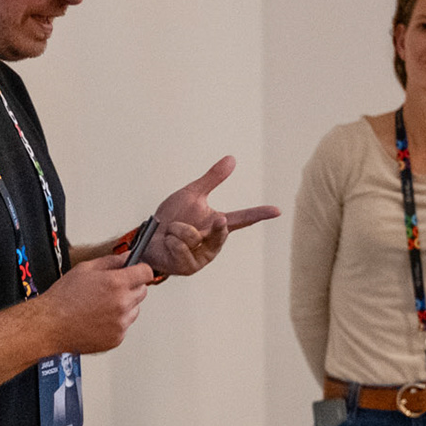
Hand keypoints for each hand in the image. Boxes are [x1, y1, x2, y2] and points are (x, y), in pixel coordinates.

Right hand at [37, 255, 154, 353]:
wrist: (51, 325)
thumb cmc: (63, 298)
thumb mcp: (85, 269)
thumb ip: (111, 261)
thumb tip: (127, 257)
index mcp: (116, 283)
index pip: (146, 273)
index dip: (140, 270)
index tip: (137, 272)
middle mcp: (122, 304)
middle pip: (142, 291)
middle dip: (131, 287)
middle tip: (111, 289)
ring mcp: (121, 323)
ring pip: (135, 310)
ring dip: (125, 306)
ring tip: (101, 306)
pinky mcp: (117, 338)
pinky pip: (124, 326)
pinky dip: (116, 322)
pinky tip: (98, 319)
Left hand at [145, 156, 280, 276]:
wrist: (148, 238)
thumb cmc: (171, 217)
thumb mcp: (192, 194)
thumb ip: (212, 179)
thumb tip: (232, 158)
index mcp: (218, 224)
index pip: (243, 218)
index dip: (260, 213)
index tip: (277, 210)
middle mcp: (214, 242)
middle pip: (221, 229)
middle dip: (214, 224)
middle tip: (212, 220)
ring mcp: (203, 257)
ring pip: (193, 236)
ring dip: (177, 228)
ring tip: (171, 231)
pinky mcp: (190, 267)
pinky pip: (180, 246)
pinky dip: (170, 239)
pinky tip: (168, 242)